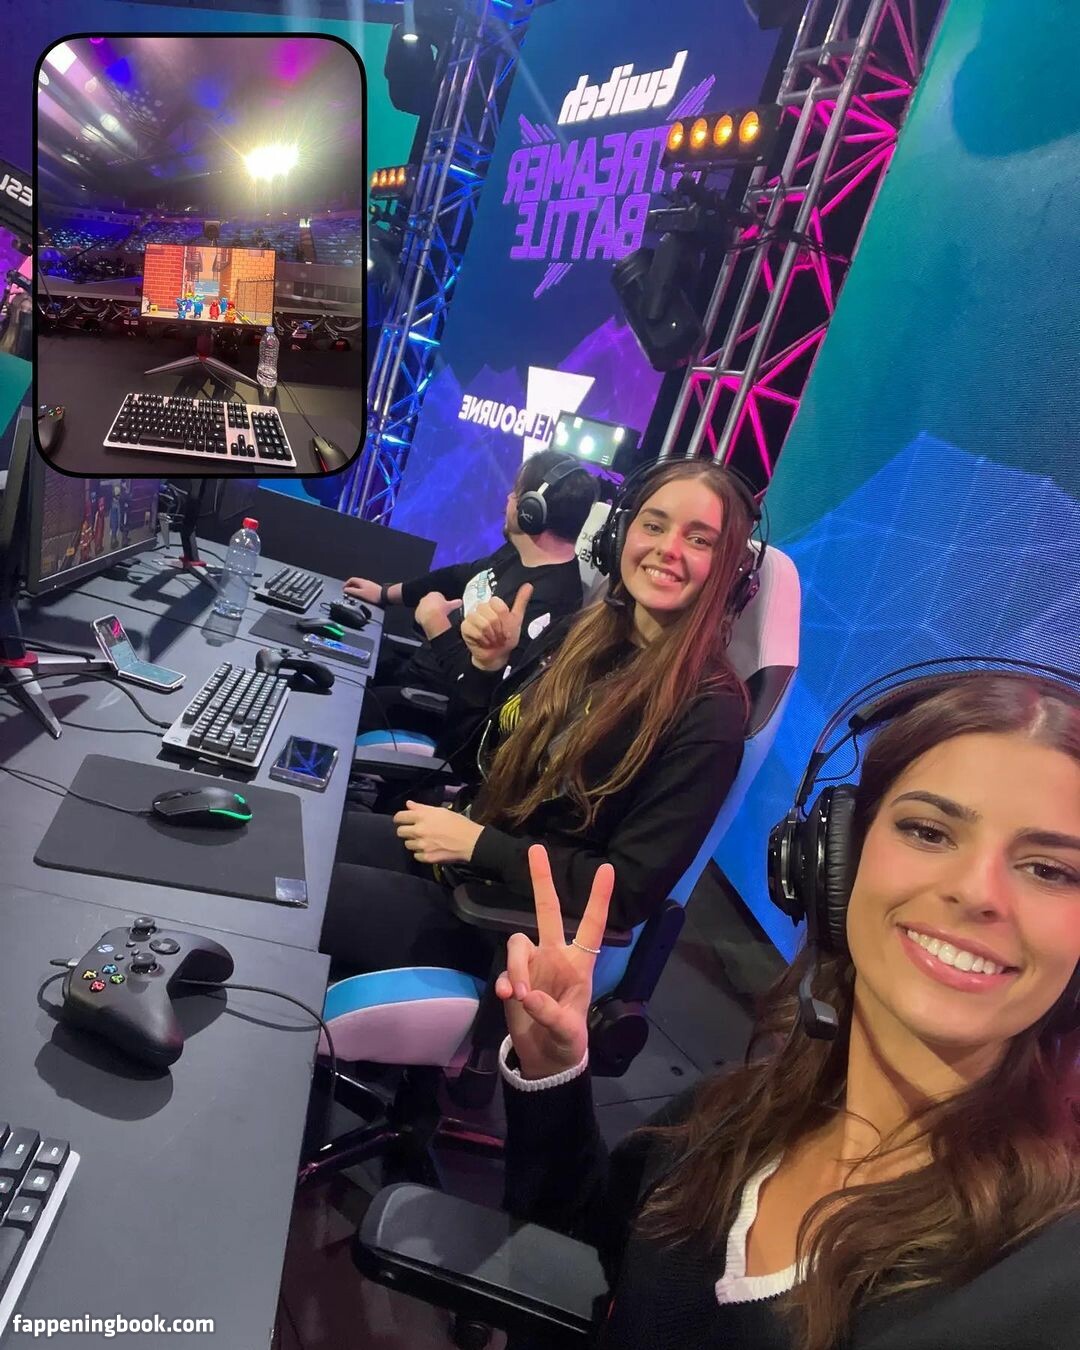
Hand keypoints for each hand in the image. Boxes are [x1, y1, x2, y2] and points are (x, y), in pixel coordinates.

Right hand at [343, 576, 380, 603]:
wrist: (385, 596)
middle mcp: (365, 582)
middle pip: (355, 582)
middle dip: (350, 586)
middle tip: (347, 591)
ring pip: (360, 585)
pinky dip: (360, 591)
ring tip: (353, 594)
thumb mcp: (360, 594)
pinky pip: (364, 588)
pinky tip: (361, 596)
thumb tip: (345, 590)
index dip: (346, 584)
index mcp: (362, 581)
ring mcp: (369, 585)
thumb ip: (352, 591)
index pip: (351, 579)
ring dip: (355, 589)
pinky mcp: (372, 589)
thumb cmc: (373, 595)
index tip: (344, 589)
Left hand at [394, 800, 482, 864]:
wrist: (470, 842)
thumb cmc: (458, 823)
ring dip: (413, 842)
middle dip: (405, 831)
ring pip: (407, 844)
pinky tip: (429, 849)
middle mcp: (419, 831)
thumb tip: (408, 804)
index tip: (401, 820)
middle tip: (413, 831)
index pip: (400, 817)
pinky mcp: (426, 857)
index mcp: (422, 817)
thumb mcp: (440, 811)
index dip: (399, 818)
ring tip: (424, 841)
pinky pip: (416, 855)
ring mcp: (422, 845)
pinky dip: (421, 853)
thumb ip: (422, 808)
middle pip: (400, 832)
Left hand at [414, 590, 462, 639]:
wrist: (432, 617)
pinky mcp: (417, 613)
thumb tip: (460, 602)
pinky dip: (424, 618)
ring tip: (435, 618)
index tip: (444, 607)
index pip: (437, 597)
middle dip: (434, 607)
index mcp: (434, 594)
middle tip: (439, 613)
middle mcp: (425, 598)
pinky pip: (421, 615)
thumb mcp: (451, 605)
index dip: (441, 602)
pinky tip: (429, 621)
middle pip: (430, 602)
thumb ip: (455, 603)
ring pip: (425, 609)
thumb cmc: (442, 609)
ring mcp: (420, 606)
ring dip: (429, 612)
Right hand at [460, 583, 533, 671]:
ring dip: (491, 636)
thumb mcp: (516, 619)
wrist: (498, 654)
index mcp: (492, 604)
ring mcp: (471, 617)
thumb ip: (521, 602)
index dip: (504, 618)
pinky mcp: (464, 628)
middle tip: (500, 636)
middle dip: (498, 630)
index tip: (506, 627)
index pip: (497, 603)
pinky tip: (484, 643)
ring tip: (493, 640)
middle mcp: (480, 608)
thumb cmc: (506, 637)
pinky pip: (474, 631)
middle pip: (491, 615)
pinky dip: (483, 640)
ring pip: (483, 623)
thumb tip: (529, 585)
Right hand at [496, 845, 613, 1079]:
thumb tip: (526, 995)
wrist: (546, 1059)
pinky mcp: (513, 978)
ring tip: (519, 996)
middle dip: (541, 880)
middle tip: (535, 848)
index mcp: (580, 964)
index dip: (598, 898)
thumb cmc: (569, 1041)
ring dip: (516, 967)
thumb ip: (549, 1013)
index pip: (592, 926)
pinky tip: (510, 999)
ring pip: (518, 944)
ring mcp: (533, 964)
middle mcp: (555, 955)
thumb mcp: (568, 1031)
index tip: (607, 868)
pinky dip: (506, 983)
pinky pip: (505, 970)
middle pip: (547, 910)